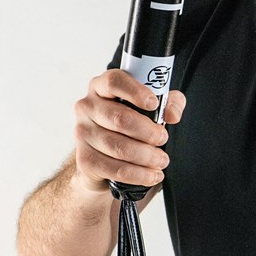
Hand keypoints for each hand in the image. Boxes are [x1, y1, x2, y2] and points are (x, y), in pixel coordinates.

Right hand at [73, 69, 185, 191]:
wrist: (104, 156)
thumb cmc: (130, 123)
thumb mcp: (153, 107)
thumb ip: (169, 102)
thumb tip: (172, 114)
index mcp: (102, 86)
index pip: (114, 81)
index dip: (135, 91)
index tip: (154, 103)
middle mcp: (87, 106)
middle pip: (119, 118)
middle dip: (148, 131)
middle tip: (163, 138)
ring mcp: (82, 133)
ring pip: (118, 146)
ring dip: (146, 156)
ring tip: (162, 160)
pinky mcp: (85, 159)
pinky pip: (114, 169)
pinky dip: (138, 174)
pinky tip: (152, 175)